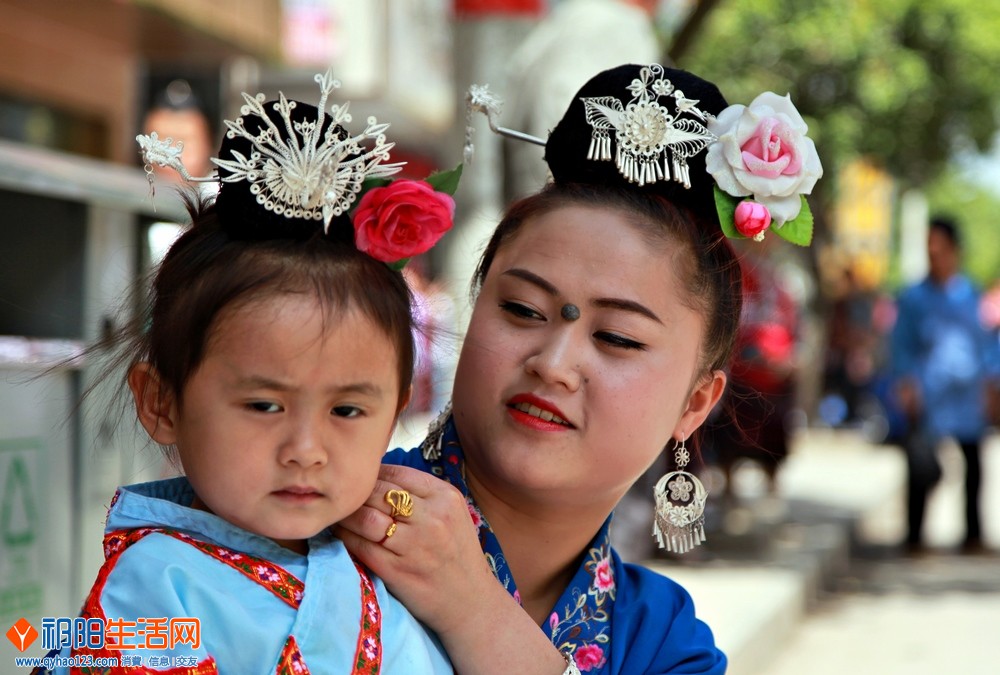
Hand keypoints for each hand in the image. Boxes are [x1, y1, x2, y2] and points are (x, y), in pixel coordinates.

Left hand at [337, 464, 576, 674]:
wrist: (470, 602)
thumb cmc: (457, 555)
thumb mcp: (452, 514)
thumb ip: (421, 494)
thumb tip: (377, 475)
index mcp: (445, 498)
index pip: (397, 473)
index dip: (373, 475)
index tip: (361, 480)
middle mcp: (431, 518)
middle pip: (377, 492)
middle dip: (357, 493)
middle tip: (342, 495)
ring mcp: (413, 545)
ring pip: (364, 516)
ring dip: (346, 513)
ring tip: (338, 513)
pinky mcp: (396, 570)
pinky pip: (359, 545)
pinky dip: (345, 536)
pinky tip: (341, 533)